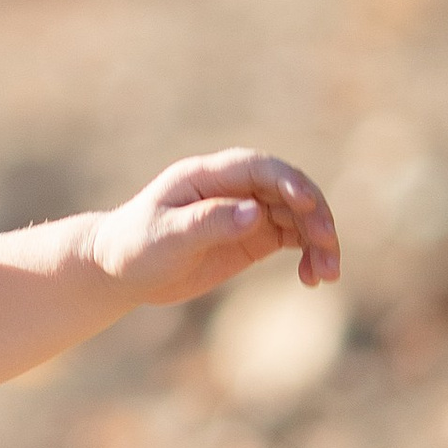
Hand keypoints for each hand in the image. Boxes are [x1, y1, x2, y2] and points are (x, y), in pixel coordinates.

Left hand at [90, 151, 339, 306]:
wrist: (120, 269)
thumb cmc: (134, 247)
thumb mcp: (166, 237)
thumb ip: (208, 223)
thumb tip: (255, 212)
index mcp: (208, 176)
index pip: (259, 168)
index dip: (288, 182)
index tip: (308, 205)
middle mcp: (234, 188)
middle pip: (289, 191)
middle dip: (314, 216)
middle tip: (327, 247)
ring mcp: (246, 210)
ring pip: (298, 216)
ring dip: (319, 240)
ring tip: (327, 274)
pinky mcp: (253, 236)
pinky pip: (293, 238)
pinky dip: (309, 254)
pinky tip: (314, 278)